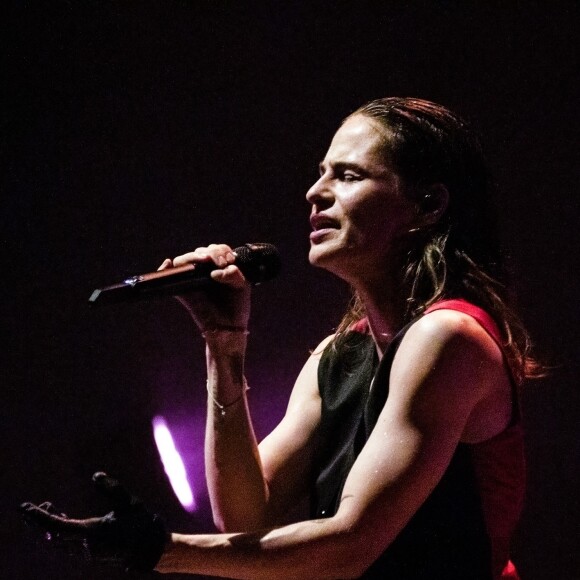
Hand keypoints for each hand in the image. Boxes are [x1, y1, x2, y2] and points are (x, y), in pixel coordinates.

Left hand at [20, 472, 166, 571]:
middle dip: (36, 523)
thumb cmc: (141, 523)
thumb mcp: (129, 502)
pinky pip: (66, 544)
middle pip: (51, 537)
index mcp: (92, 534)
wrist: (151, 548)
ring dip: (47, 526)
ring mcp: (86, 552)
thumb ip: (112, 488)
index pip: (56, 527)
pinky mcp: (90, 553)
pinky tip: (61, 517)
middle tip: (25, 509)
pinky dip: (58, 531)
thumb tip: (95, 475)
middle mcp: (85, 547)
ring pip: (57, 542)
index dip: (39, 517)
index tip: (25, 508)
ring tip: (45, 506)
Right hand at [158, 243, 250, 332]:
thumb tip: (214, 272)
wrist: (230, 328)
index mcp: (218, 268)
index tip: (230, 260)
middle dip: (213, 252)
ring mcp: (191, 280)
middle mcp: (203, 271)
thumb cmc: (236, 306)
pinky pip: (168, 276)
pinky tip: (168, 263)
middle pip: (201, 251)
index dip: (222, 250)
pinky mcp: (182, 291)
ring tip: (206, 260)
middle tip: (221, 262)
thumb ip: (233, 274)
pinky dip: (165, 268)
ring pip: (186, 259)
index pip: (215, 249)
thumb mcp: (241, 286)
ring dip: (195, 256)